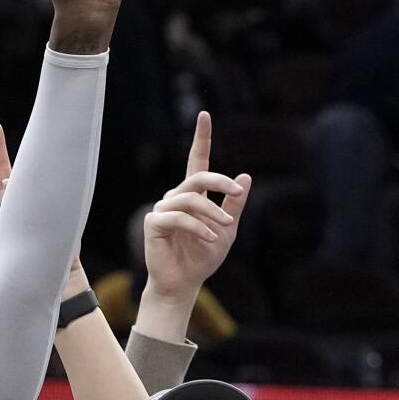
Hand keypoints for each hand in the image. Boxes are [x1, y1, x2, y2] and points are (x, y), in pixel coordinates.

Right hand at [143, 111, 251, 295]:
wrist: (184, 283)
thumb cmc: (202, 258)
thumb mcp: (228, 230)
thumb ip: (234, 205)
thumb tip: (245, 175)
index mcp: (193, 196)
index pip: (197, 161)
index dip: (201, 138)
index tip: (204, 115)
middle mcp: (176, 198)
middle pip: (197, 177)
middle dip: (220, 182)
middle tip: (238, 193)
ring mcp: (162, 209)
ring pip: (190, 199)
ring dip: (212, 213)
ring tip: (224, 228)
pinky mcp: (153, 223)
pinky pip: (178, 217)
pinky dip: (197, 227)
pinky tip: (209, 238)